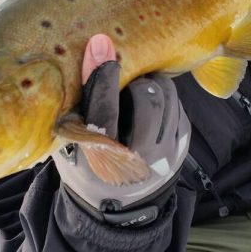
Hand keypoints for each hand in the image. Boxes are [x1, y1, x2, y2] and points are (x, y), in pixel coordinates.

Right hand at [53, 34, 190, 227]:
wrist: (117, 207)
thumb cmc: (85, 167)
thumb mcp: (68, 146)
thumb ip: (74, 111)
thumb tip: (85, 56)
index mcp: (103, 161)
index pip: (104, 112)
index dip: (101, 76)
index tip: (100, 43)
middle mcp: (140, 160)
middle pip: (147, 98)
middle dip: (135, 78)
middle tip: (124, 75)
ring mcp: (167, 154)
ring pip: (168, 96)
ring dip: (151, 82)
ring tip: (135, 85)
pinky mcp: (182, 146)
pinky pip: (177, 106)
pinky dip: (161, 96)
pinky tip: (146, 103)